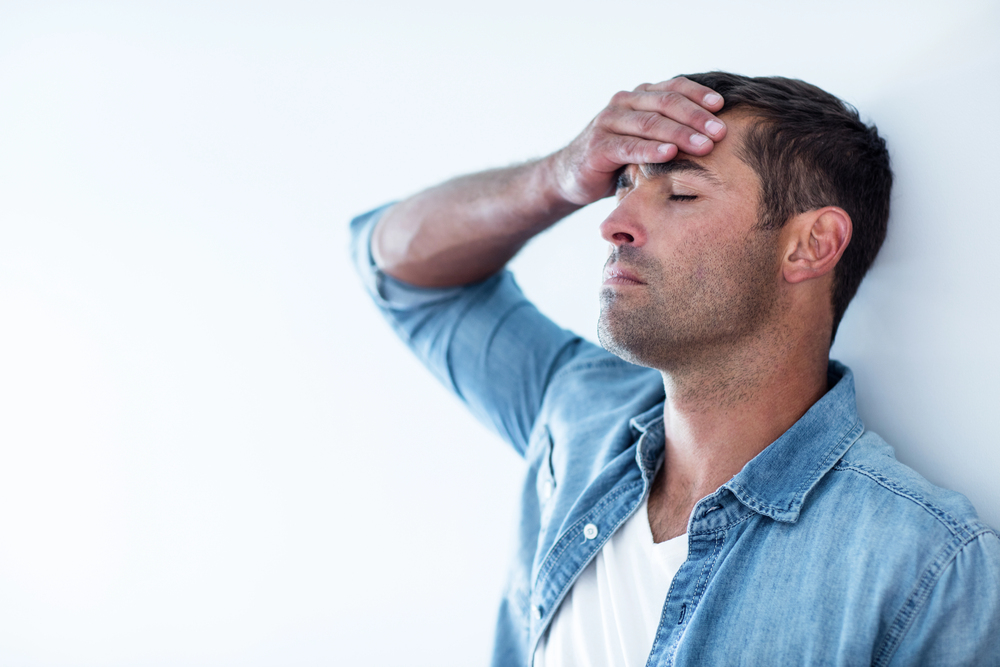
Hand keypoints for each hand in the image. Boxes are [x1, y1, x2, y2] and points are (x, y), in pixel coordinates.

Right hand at [549, 77, 726, 205]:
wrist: (573, 176)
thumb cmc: (619, 159)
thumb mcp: (647, 139)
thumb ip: (670, 130)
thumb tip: (716, 133)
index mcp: (639, 96)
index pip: (674, 88)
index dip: (699, 95)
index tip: (723, 107)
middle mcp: (624, 103)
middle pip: (666, 103)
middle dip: (697, 117)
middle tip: (721, 132)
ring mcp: (608, 122)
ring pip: (651, 123)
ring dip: (680, 134)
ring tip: (705, 145)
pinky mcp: (598, 146)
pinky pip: (629, 146)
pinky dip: (651, 150)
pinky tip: (670, 154)